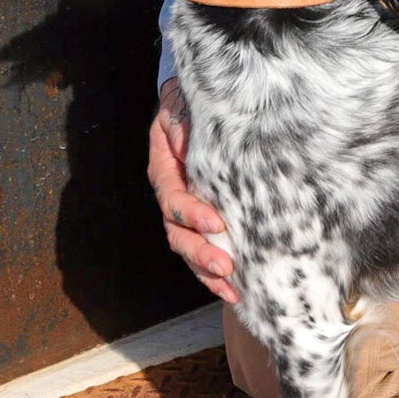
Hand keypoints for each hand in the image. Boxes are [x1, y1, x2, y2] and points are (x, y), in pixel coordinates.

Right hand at [148, 76, 240, 304]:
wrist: (197, 109)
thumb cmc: (194, 109)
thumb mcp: (186, 111)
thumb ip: (186, 128)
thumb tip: (189, 139)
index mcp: (164, 170)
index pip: (172, 198)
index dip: (191, 213)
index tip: (217, 223)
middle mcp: (171, 195)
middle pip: (177, 232)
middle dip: (200, 252)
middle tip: (226, 266)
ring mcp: (185, 212)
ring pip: (188, 248)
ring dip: (207, 271)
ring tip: (231, 288)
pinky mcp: (203, 220)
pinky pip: (204, 248)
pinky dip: (214, 271)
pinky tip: (234, 288)